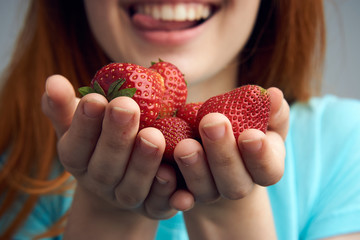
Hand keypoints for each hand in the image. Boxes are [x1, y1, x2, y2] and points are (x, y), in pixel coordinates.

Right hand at [41, 75, 187, 220]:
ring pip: (132, 187)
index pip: (76, 146)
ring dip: (143, 163)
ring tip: (154, 135)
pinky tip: (172, 171)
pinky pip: (158, 204)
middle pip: (105, 167)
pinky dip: (166, 191)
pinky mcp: (151, 208)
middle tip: (126, 107)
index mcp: (78, 161)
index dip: (84, 124)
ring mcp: (125, 198)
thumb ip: (65, 105)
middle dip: (116, 137)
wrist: (120, 175)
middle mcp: (101, 183)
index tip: (95, 98)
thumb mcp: (78, 121)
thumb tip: (52, 81)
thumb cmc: (98, 137)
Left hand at [172, 87, 288, 237]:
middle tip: (211, 123)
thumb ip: (271, 110)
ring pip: (205, 190)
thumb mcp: (260, 118)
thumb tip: (275, 94)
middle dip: (223, 154)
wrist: (214, 148)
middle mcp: (238, 186)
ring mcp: (210, 193)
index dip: (261, 157)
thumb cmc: (241, 128)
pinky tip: (162, 171)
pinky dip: (170, 188)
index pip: (269, 171)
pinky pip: (178, 196)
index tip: (250, 134)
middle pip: (235, 183)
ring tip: (184, 144)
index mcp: (263, 169)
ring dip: (195, 168)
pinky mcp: (185, 192)